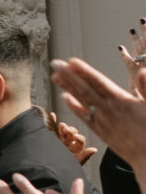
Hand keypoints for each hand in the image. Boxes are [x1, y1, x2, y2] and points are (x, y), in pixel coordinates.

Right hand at [49, 115, 97, 166]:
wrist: (49, 171)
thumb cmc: (64, 169)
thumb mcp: (75, 163)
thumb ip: (84, 156)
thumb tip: (94, 149)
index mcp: (76, 149)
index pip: (80, 140)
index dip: (79, 137)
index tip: (76, 137)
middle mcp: (69, 144)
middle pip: (72, 133)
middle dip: (71, 130)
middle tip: (67, 130)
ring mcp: (59, 140)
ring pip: (63, 130)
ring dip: (63, 127)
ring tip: (62, 126)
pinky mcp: (51, 138)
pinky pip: (52, 128)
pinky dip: (52, 121)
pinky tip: (53, 116)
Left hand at [51, 56, 145, 183]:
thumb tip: (143, 73)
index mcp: (122, 101)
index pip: (98, 82)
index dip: (84, 71)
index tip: (71, 62)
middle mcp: (108, 110)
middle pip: (84, 89)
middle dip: (69, 75)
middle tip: (55, 64)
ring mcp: (102, 121)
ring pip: (81, 101)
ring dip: (67, 87)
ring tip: (55, 77)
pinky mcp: (100, 132)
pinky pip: (84, 116)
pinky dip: (73, 106)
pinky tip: (64, 98)